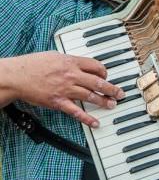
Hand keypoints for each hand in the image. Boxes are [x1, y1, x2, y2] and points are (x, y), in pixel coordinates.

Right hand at [2, 52, 124, 127]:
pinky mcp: (58, 102)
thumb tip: (81, 64)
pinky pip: (76, 111)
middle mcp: (71, 75)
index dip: (104, 72)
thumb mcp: (55, 56)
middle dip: (112, 89)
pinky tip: (95, 122)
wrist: (17, 76)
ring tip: (113, 104)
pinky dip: (87, 118)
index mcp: (71, 62)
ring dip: (104, 101)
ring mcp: (66, 90)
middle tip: (120, 93)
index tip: (106, 77)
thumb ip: (70, 61)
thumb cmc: (33, 65)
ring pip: (90, 96)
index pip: (96, 66)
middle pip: (98, 82)